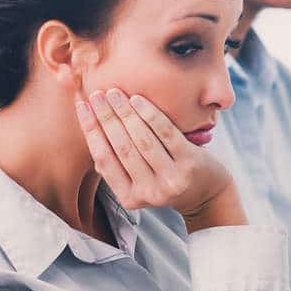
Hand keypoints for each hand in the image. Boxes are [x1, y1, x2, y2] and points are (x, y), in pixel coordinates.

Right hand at [75, 89, 243, 230]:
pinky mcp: (189, 163)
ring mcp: (170, 179)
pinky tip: (137, 100)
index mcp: (129, 197)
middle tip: (96, 95)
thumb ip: (117, 166)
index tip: (81, 107)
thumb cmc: (166, 180)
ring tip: (113, 93)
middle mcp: (148, 192)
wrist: (208, 195)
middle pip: (121, 147)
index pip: (103, 159)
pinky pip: (165, 133)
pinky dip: (149, 114)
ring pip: (142, 140)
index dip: (90, 131)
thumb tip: (91, 131)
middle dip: (105, 117)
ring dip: (124, 113)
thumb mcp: (139, 181)